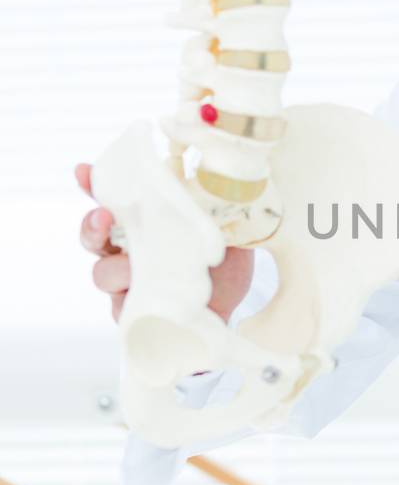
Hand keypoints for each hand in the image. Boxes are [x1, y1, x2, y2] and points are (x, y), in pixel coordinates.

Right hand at [75, 162, 253, 325]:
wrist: (228, 310)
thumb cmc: (221, 266)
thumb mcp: (225, 233)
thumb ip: (215, 213)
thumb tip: (219, 187)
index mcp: (145, 222)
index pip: (112, 199)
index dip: (93, 184)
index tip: (84, 172)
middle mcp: (127, 249)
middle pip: (93, 234)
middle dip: (92, 224)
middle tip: (104, 217)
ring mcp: (124, 282)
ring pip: (102, 272)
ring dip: (118, 268)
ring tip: (137, 269)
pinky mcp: (129, 312)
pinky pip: (117, 308)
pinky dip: (130, 299)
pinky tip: (144, 297)